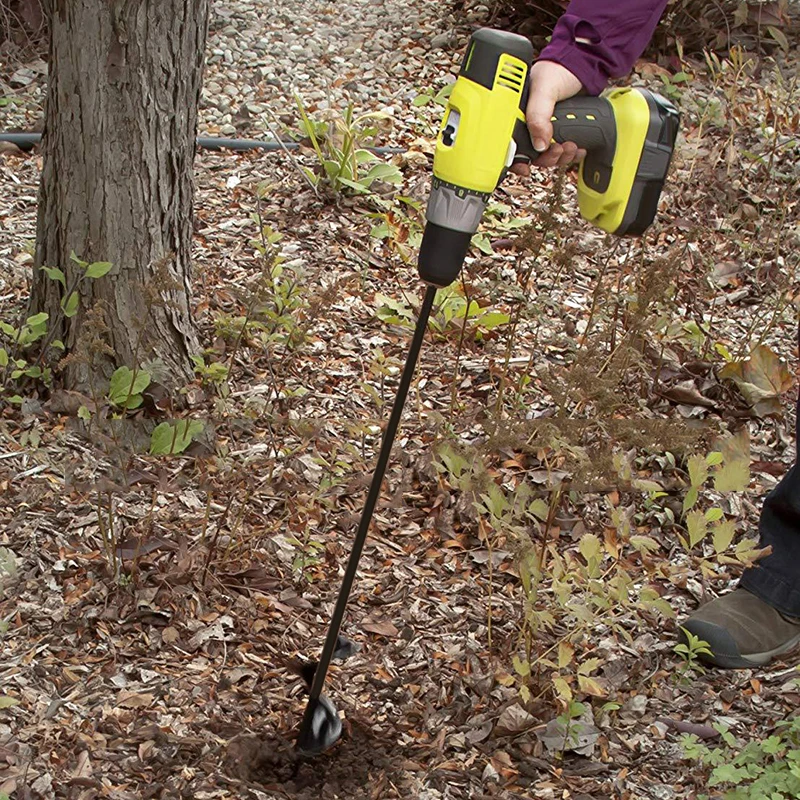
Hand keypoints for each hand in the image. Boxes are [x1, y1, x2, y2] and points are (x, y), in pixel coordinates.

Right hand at [511, 60, 585, 175]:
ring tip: (570, 147)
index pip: (511, 144)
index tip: (525, 168)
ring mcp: (547, 128)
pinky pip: (564, 151)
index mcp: (518, 114)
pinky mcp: (563, 130)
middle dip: (546, 158)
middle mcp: (531, 123)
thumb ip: (538, 116)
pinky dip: (572, 153)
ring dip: (560, 157)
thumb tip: (538, 145)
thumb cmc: (559, 68)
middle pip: (532, 155)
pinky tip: (577, 147)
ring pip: (549, 155)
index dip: (516, 160)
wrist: (585, 63)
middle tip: (556, 151)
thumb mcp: (544, 89)